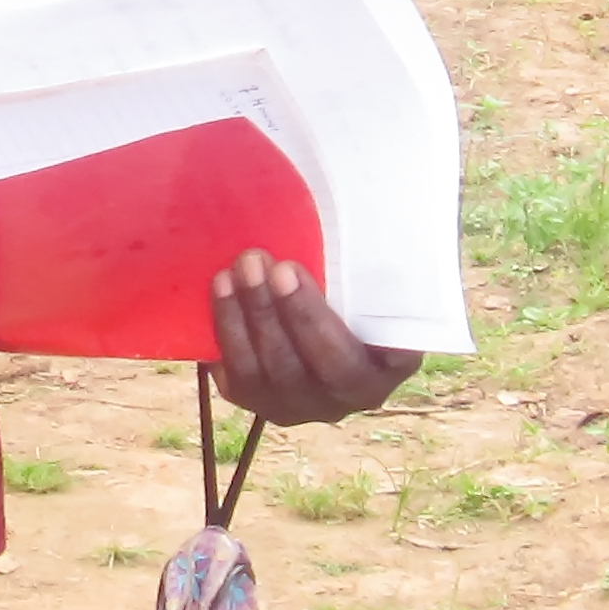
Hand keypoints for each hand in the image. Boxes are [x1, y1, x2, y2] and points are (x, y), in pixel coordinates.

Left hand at [209, 253, 415, 426]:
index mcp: (389, 366)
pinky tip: (220, 293)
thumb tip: (355, 203)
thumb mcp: (366, 276)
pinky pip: (238, 379)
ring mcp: (303, 406)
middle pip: (316, 368)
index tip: (290, 269)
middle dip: (283, 312)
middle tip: (258, 261)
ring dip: (247, 318)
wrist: (310, 313)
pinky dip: (227, 334)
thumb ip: (362, 262)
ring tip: (233, 271)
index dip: (319, 319)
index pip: (371, 355)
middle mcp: (350, 396)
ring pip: (270, 376)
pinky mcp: (260, 403)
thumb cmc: (352, 283)